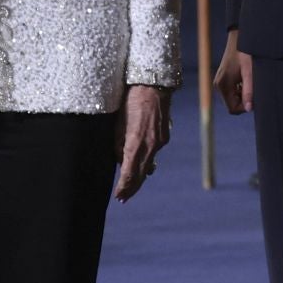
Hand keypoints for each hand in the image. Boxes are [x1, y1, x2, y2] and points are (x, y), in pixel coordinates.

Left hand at [113, 85, 170, 200]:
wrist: (153, 84)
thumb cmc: (130, 101)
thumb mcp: (118, 124)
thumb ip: (118, 145)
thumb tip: (120, 160)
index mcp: (136, 143)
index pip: (129, 173)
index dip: (124, 187)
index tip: (118, 197)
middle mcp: (151, 145)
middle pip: (141, 173)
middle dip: (132, 187)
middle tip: (123, 198)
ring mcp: (160, 141)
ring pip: (149, 163)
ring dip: (139, 175)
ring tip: (130, 186)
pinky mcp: (164, 135)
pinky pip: (154, 152)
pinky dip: (146, 160)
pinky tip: (142, 165)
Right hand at [213, 28, 252, 113]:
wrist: (238, 38)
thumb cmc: (245, 53)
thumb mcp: (249, 72)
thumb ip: (249, 90)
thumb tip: (249, 109)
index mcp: (223, 85)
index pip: (232, 109)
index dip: (245, 107)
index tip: (255, 98)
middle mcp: (218, 85)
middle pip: (232, 104)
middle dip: (244, 100)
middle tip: (254, 88)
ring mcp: (220, 82)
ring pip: (233, 98)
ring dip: (243, 94)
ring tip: (250, 82)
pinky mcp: (223, 78)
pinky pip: (232, 91)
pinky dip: (240, 89)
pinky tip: (247, 80)